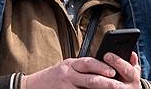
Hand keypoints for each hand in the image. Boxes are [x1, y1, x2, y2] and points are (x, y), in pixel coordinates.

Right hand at [22, 54, 140, 88]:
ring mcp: (66, 86)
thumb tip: (101, 70)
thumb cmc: (52, 77)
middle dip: (106, 82)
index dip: (102, 67)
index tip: (113, 71)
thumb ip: (81, 69)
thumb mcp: (66, 67)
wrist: (32, 86)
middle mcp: (68, 74)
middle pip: (90, 78)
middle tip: (118, 86)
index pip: (89, 63)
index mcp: (71, 64)